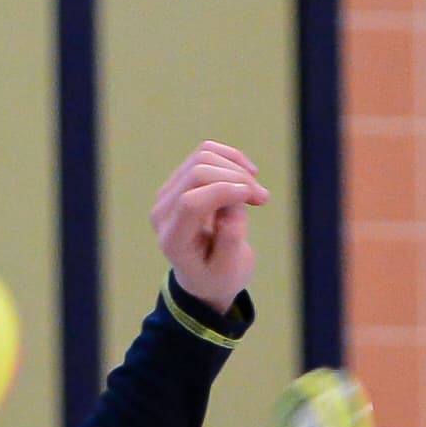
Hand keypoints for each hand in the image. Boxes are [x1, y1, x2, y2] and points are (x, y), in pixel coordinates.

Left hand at [151, 139, 265, 314]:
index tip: (255, 197)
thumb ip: (229, 244)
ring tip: (256, 193)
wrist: (206, 273)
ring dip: (237, 169)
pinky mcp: (181, 178)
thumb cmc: (218, 275)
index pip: (191, 202)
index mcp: (172, 240)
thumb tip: (231, 211)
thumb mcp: (228, 273)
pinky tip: (249, 174)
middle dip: (236, 179)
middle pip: (198, 172)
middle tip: (262, 198)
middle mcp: (163, 211)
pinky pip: (207, 151)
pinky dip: (232, 158)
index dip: (225, 192)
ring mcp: (168, 191)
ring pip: (204, 156)